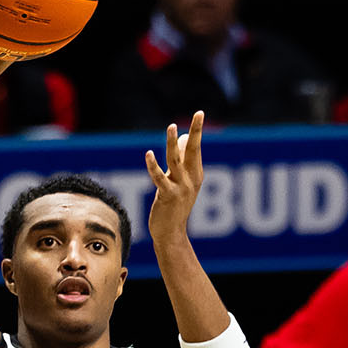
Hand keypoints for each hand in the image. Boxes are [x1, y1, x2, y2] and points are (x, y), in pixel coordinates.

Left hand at [144, 111, 206, 240]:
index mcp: (196, 175)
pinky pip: (160, 178)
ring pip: (176, 160)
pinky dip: (153, 166)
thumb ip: (181, 162)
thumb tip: (180, 138)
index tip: (198, 114)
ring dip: (172, 143)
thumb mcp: (181, 182)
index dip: (196, 131)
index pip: (196, 149)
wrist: (171, 234)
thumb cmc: (174, 206)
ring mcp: (182, 188)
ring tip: (171, 127)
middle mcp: (192, 179)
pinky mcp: (168, 196)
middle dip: (197, 131)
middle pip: (194, 150)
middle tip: (199, 114)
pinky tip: (148, 154)